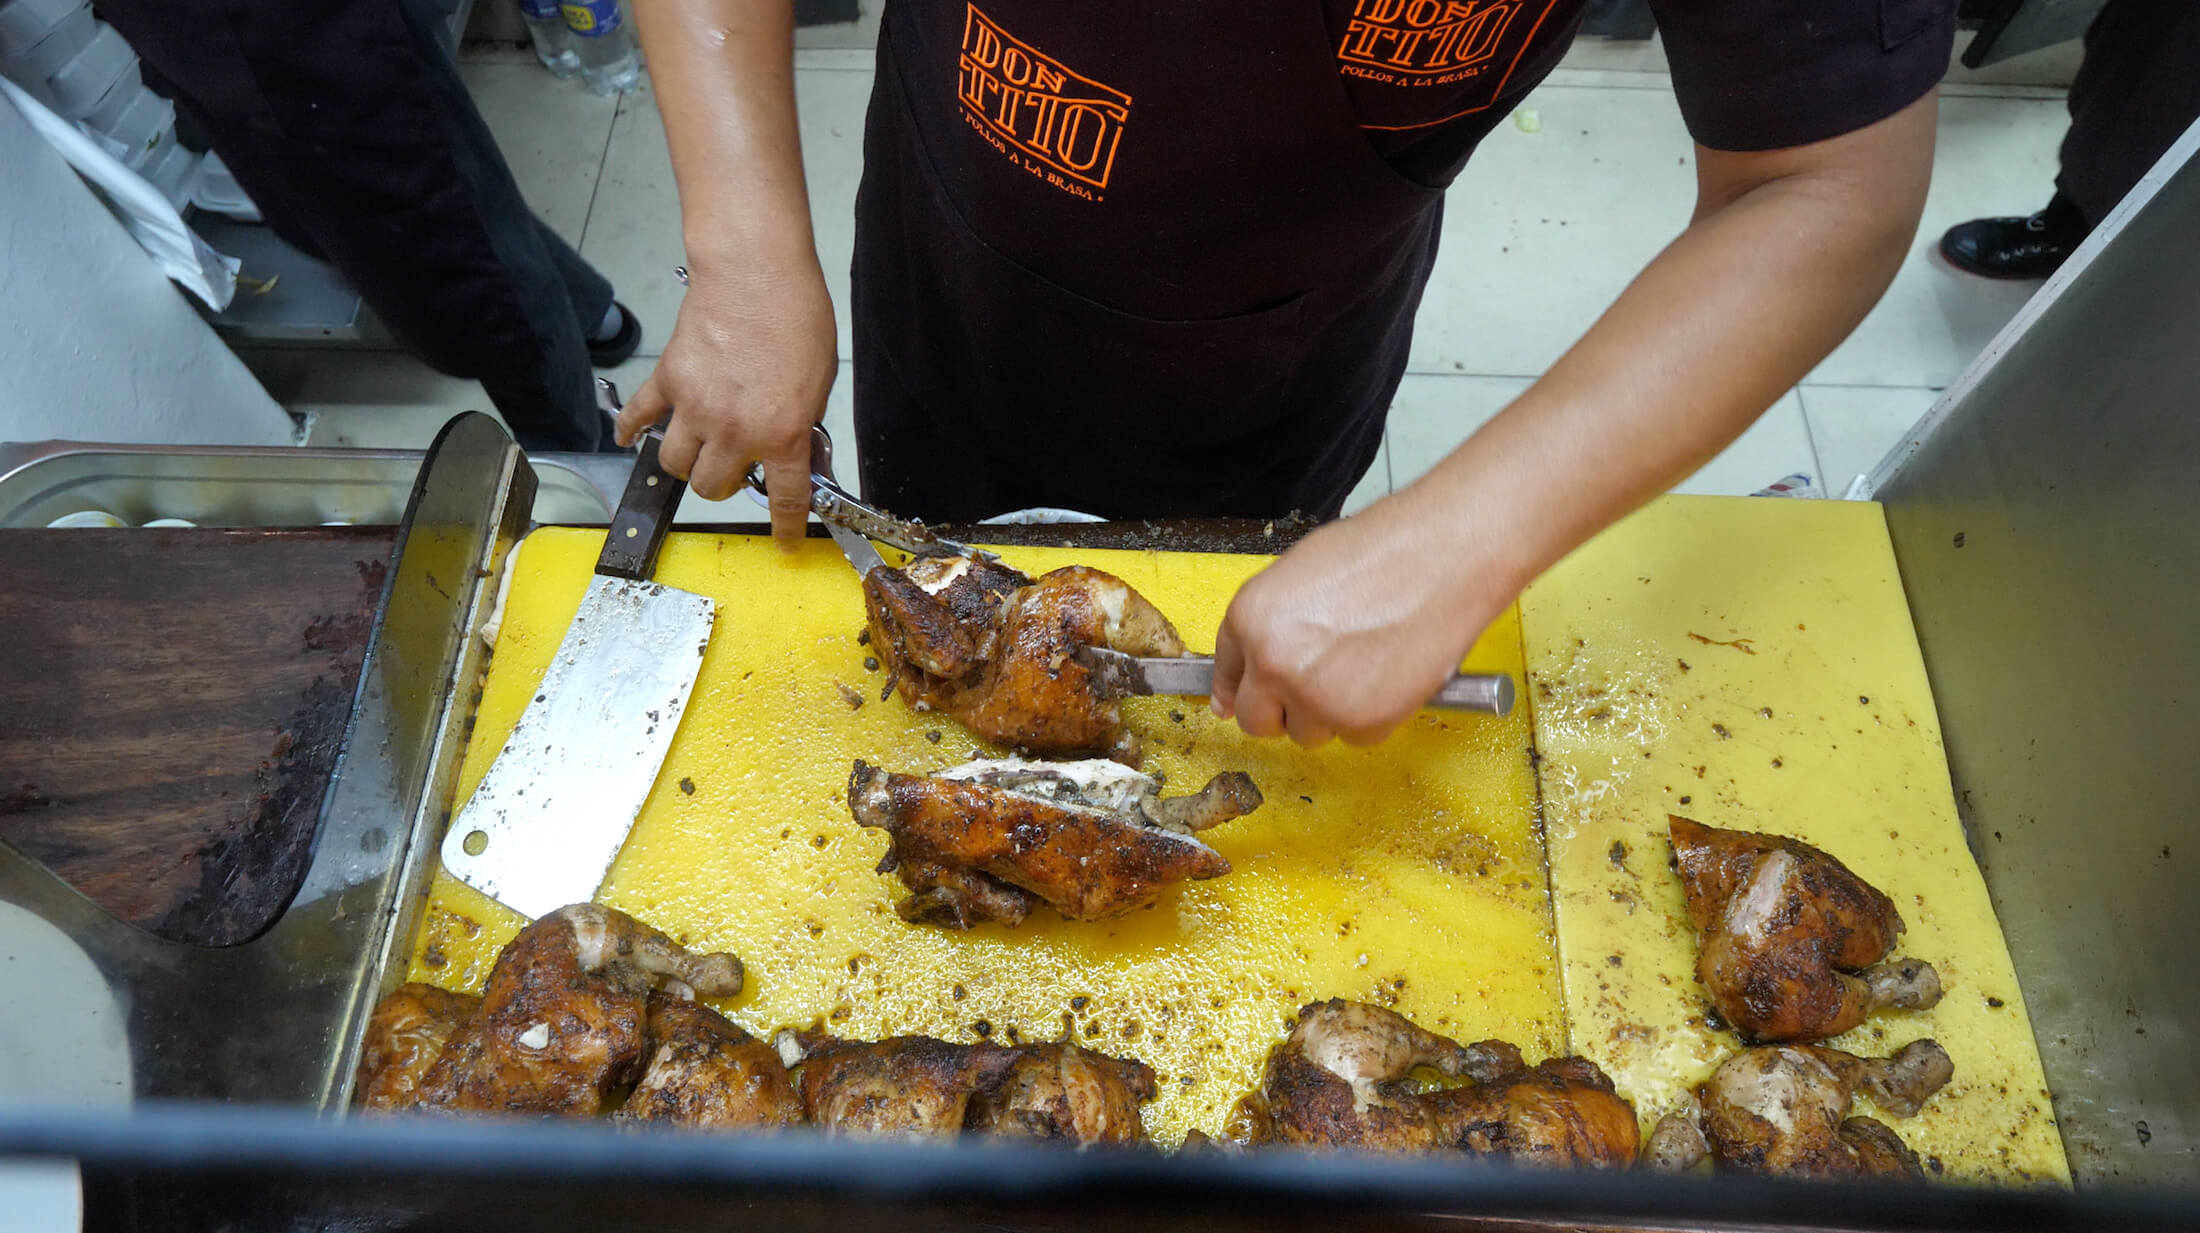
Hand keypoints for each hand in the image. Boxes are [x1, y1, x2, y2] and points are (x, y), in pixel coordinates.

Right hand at [615, 256, 836, 544]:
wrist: (756, 272)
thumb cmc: (795, 316)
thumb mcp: (820, 381)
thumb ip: (802, 423)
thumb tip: (794, 450)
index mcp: (781, 432)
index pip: (785, 498)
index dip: (785, 527)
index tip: (784, 541)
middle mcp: (735, 429)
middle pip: (713, 487)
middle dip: (724, 486)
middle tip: (736, 467)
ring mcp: (695, 406)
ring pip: (675, 464)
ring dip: (687, 464)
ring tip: (699, 449)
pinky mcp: (668, 379)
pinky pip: (639, 416)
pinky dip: (631, 430)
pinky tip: (631, 440)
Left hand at [1210, 495, 1507, 746]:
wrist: (1442, 558)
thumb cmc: (1382, 553)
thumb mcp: (1300, 573)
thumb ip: (1269, 624)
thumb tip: (1251, 667)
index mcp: (1250, 619)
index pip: (1226, 677)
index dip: (1239, 690)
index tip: (1244, 700)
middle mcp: (1273, 663)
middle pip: (1256, 721)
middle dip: (1281, 711)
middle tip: (1314, 687)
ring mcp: (1316, 698)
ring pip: (1307, 734)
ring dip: (1329, 714)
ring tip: (1363, 666)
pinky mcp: (1361, 723)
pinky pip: (1356, 737)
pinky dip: (1373, 716)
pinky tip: (1388, 674)